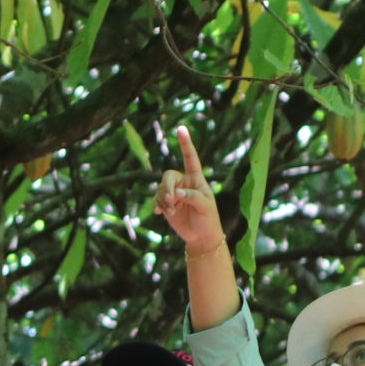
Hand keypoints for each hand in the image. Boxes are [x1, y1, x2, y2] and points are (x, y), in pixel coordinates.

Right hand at [154, 127, 225, 255]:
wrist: (201, 236)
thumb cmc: (208, 219)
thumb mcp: (205, 206)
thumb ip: (192, 197)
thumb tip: (176, 194)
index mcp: (196, 178)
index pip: (190, 158)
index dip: (186, 144)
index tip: (181, 129)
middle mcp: (184, 183)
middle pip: (168, 176)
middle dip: (166, 188)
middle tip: (170, 200)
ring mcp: (174, 193)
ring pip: (160, 189)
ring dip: (163, 200)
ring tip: (170, 212)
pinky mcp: (166, 204)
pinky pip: (156, 200)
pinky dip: (157, 205)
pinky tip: (160, 213)